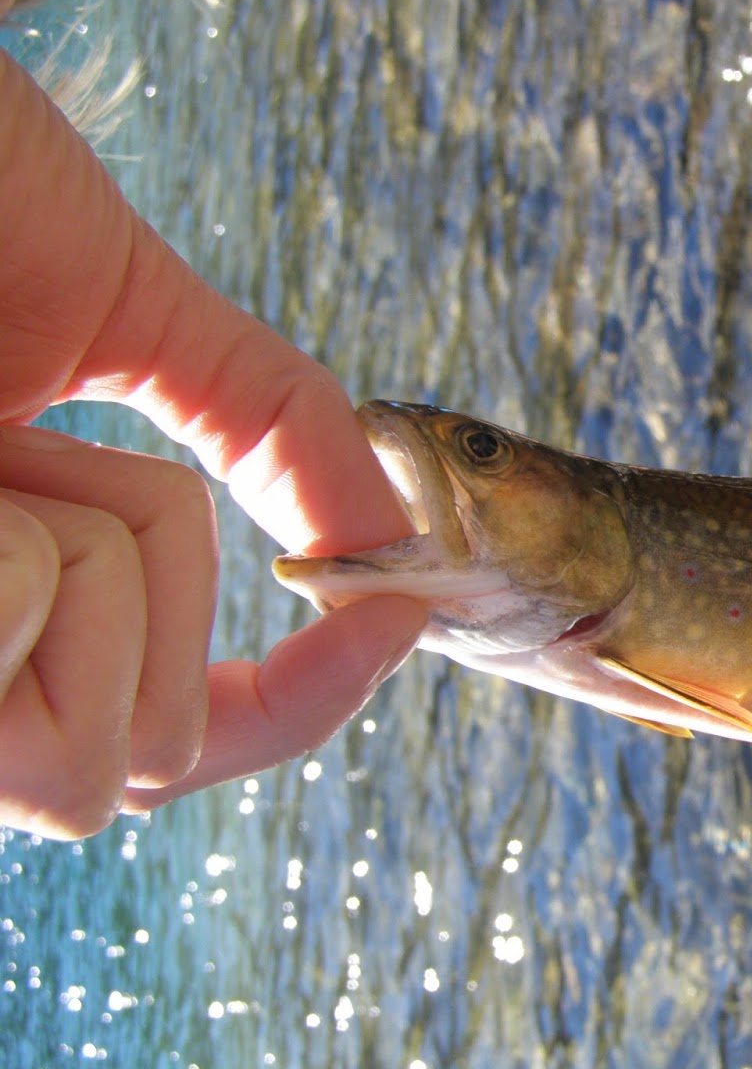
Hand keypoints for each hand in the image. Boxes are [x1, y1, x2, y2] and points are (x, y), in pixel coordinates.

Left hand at [0, 50, 427, 837]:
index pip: (173, 735)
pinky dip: (19, 545)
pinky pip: (12, 631)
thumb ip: (282, 424)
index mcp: (14, 587)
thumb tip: (397, 549)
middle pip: (138, 761)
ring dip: (83, 554)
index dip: (298, 704)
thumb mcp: (136, 307)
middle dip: (150, 592)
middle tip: (49, 455)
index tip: (384, 619)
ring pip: (80, 750)